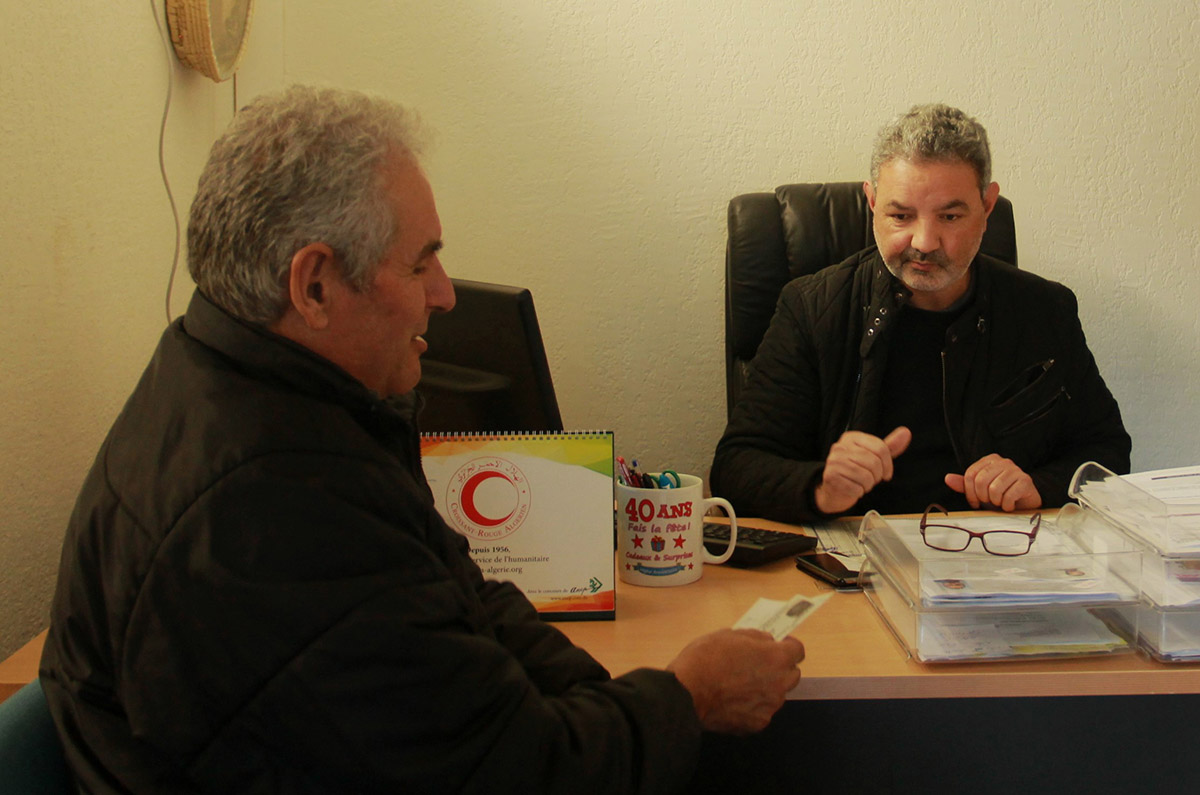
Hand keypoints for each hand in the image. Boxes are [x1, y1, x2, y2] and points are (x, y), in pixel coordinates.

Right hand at [667, 629, 804, 734]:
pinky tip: (732, 701)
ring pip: (776, 695)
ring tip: (739, 685)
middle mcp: (779, 684)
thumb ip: (755, 637)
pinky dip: (751, 707)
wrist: (686, 693)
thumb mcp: (728, 635)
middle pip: (791, 674)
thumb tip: (767, 641)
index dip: (787, 646)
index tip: (777, 646)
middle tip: (757, 665)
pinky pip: (761, 712)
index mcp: (775, 658)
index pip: (797, 650)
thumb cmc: (705, 659)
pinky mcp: (756, 724)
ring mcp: (769, 707)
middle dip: (779, 668)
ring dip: (765, 688)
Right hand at [813, 427, 911, 514]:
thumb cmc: (856, 470)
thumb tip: (906, 432)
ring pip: (866, 477)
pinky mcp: (830, 476)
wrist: (834, 488)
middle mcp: (840, 446)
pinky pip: (856, 488)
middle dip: (877, 476)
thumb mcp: (873, 456)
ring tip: (862, 484)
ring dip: (868, 485)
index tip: (886, 473)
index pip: (881, 448)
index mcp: (852, 437)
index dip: (888, 464)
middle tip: (871, 479)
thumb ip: (889, 446)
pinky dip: (859, 492)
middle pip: (874, 463)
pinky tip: (853, 488)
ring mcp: (834, 461)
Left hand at [945, 454, 1041, 510]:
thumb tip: (948, 478)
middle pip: (980, 481)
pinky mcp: (1026, 481)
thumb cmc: (1001, 496)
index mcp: (990, 460)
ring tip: (1001, 502)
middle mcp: (1003, 461)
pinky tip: (1010, 505)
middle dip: (983, 497)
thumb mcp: (979, 490)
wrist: (1024, 504)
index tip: (975, 502)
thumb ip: (964, 484)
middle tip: (990, 502)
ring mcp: (1016, 470)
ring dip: (996, 502)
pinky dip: (1007, 506)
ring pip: (994, 489)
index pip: (970, 475)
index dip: (970, 493)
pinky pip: (1008, 496)